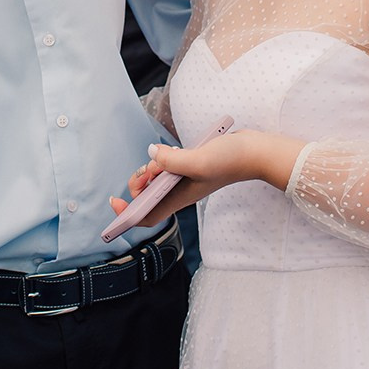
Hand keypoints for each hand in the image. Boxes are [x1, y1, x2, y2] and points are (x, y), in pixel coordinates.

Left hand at [107, 129, 303, 228]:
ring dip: (150, 170)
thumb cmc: (230, 160)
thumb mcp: (199, 160)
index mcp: (180, 198)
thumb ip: (173, 160)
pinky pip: (167, 169)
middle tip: (146, 170)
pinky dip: (161, 161)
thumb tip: (151, 154)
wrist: (253, 152)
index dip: (128, 215)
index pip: (148, 216)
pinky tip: (169, 152)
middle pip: (147, 198)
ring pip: (156, 182)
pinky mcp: (189, 168)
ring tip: (159, 157)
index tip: (115, 203)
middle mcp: (180, 193)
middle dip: (138, 185)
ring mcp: (185, 181)